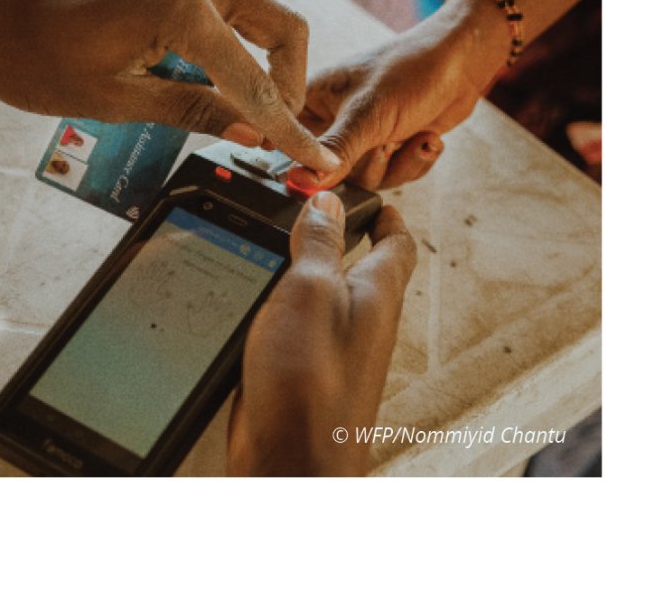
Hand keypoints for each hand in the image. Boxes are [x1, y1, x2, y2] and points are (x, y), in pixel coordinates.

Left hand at [0, 0, 342, 175]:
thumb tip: (253, 134)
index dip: (286, 126)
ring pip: (250, 13)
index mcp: (181, 5)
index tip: (311, 156)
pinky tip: (196, 76)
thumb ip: (195, 112)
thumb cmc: (25, 55)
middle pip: (279, 27)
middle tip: (275, 128)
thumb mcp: (117, 100)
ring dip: (253, 61)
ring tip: (230, 108)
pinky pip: (213, 2)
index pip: (256, 79)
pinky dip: (221, 40)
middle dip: (286, 82)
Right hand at [226, 191, 416, 476]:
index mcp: (378, 294)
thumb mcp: (311, 292)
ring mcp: (338, 351)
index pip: (396, 242)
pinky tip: (261, 306)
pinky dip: (288, 308)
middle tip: (320, 213)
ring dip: (312, 271)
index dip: (384, 213)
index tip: (371, 195)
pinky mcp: (308, 375)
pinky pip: (305, 329)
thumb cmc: (312, 387)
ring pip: (332, 298)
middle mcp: (365, 322)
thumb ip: (321, 245)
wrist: (294, 463)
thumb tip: (326, 202)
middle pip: (366, 268)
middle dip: (346, 237)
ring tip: (283, 247)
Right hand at [290, 0, 499, 189]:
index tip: (333, 167)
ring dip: (397, 165)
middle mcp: (333, 122)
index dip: (306, 163)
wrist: (463, 63)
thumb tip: (301, 181)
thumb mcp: (369, 113)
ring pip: (365, 181)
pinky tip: (426, 137)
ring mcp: (362, 137)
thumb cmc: (411, 69)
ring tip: (415, 136)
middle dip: (369, 164)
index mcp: (313, 101)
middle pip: (331, 175)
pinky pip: (392, 178)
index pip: (290, 143)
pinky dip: (413, 163)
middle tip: (386, 142)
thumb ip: (335, 151)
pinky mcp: (389, 148)